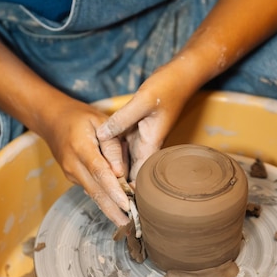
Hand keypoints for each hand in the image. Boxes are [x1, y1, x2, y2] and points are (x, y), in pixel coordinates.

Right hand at [39, 97, 131, 225]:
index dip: (114, 190)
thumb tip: (121, 172)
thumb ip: (112, 145)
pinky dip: (104, 201)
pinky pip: (91, 190)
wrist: (53, 121)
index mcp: (81, 147)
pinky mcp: (73, 178)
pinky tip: (117, 211)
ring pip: (93, 194)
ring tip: (127, 223)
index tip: (127, 204)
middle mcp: (73, 165)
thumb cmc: (81, 119)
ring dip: (109, 210)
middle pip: (95, 191)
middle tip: (130, 226)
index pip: (100, 172)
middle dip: (113, 210)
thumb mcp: (100, 121)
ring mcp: (71, 174)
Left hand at [96, 64, 197, 183]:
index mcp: (151, 142)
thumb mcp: (142, 101)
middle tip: (100, 195)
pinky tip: (99, 154)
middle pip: (132, 170)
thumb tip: (101, 136)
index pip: (141, 175)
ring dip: (114, 169)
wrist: (181, 75)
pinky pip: (122, 144)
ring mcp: (142, 136)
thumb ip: (121, 119)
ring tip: (96, 182)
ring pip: (125, 158)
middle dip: (119, 184)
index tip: (115, 200)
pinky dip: (112, 151)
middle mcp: (147, 143)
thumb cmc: (168, 87)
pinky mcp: (137, 127)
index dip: (130, 190)